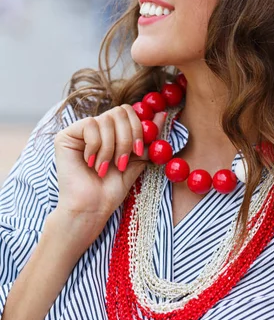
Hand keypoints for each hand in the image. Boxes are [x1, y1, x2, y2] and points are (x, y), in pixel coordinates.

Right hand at [53, 104, 166, 231]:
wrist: (92, 208)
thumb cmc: (111, 189)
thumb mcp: (137, 161)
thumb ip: (147, 139)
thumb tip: (161, 115)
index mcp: (111, 131)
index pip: (128, 111)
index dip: (137, 128)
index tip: (138, 151)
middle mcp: (96, 127)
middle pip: (119, 112)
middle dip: (126, 139)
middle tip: (122, 162)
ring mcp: (80, 130)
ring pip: (106, 120)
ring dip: (110, 148)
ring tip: (105, 168)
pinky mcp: (66, 135)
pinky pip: (90, 125)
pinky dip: (95, 146)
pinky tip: (90, 163)